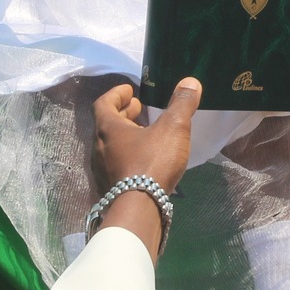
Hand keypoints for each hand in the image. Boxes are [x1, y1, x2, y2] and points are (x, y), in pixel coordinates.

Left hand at [93, 80, 200, 195]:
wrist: (139, 208)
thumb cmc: (152, 162)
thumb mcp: (173, 128)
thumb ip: (181, 104)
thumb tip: (190, 81)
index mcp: (107, 128)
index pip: (103, 103)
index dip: (116, 94)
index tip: (129, 90)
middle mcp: (98, 147)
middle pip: (107, 124)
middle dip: (123, 114)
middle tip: (139, 108)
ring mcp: (101, 170)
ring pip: (110, 145)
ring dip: (125, 135)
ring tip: (144, 132)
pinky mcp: (109, 187)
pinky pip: (115, 163)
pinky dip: (126, 154)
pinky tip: (144, 159)